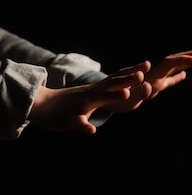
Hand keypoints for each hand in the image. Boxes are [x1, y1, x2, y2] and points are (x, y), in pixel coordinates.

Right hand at [28, 69, 144, 134]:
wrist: (40, 105)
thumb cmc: (71, 101)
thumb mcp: (93, 94)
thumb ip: (109, 91)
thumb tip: (129, 87)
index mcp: (98, 89)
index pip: (117, 77)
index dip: (132, 71)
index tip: (147, 64)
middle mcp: (91, 94)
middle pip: (111, 84)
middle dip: (126, 79)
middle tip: (141, 74)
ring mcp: (80, 105)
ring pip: (97, 99)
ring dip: (112, 96)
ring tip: (126, 93)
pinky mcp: (69, 118)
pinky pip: (78, 122)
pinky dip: (85, 126)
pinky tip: (92, 130)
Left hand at [105, 49, 191, 112]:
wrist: (103, 99)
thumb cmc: (117, 100)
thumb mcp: (132, 97)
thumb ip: (142, 91)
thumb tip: (149, 84)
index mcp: (151, 78)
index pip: (170, 64)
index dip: (184, 61)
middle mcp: (153, 77)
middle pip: (172, 63)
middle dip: (187, 57)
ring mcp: (153, 81)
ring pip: (170, 68)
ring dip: (184, 62)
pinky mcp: (151, 87)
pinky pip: (166, 79)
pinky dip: (176, 75)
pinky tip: (184, 74)